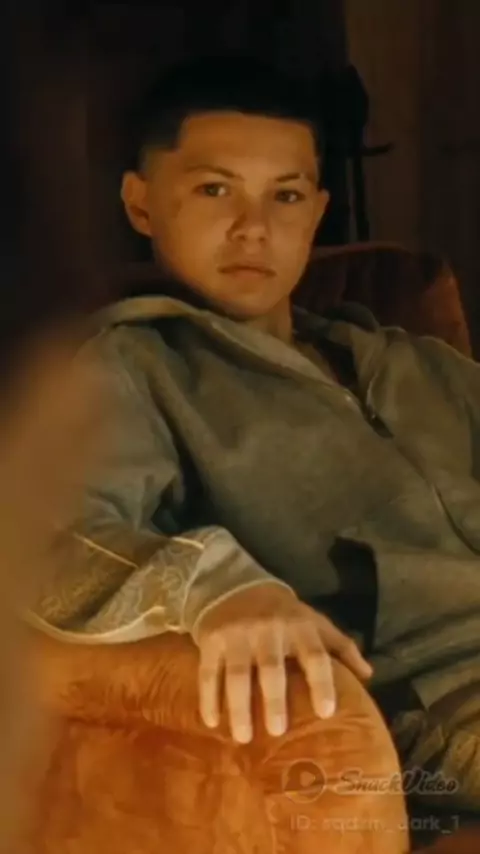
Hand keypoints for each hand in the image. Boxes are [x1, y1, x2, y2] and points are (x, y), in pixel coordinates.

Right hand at [196, 583, 372, 743]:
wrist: (235, 585)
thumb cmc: (283, 614)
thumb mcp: (314, 622)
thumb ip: (341, 647)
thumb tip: (368, 676)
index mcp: (299, 627)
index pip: (315, 656)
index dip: (322, 683)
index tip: (326, 713)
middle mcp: (268, 630)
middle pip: (271, 668)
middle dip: (273, 699)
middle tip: (277, 731)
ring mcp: (237, 634)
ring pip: (237, 674)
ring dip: (238, 706)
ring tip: (243, 737)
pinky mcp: (212, 640)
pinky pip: (209, 672)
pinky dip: (209, 698)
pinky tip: (211, 722)